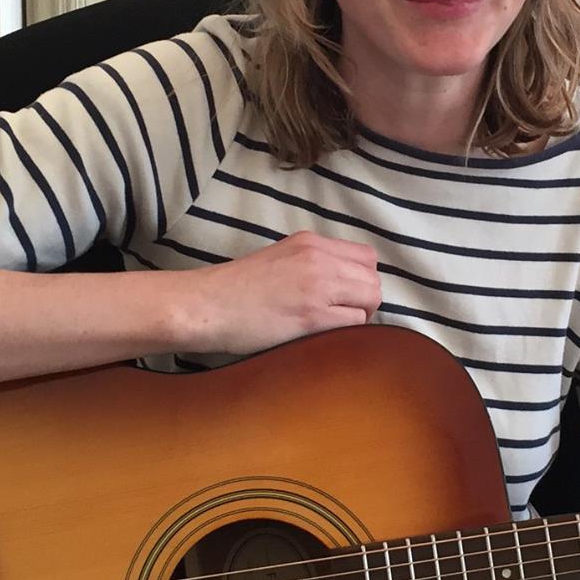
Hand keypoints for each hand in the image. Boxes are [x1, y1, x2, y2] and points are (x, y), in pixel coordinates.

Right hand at [175, 232, 381, 355]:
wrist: (206, 305)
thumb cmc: (236, 289)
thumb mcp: (280, 257)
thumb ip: (313, 262)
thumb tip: (346, 284)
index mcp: (311, 242)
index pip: (367, 257)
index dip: (362, 279)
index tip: (346, 296)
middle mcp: (319, 258)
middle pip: (373, 279)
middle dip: (364, 301)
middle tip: (341, 315)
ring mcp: (317, 286)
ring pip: (370, 300)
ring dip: (358, 317)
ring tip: (330, 326)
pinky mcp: (312, 316)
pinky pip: (355, 323)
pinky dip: (347, 333)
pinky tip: (322, 336)